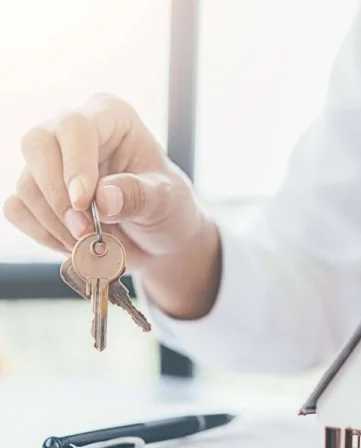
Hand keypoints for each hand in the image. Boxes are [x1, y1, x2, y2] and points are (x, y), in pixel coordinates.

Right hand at [4, 94, 202, 268]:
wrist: (161, 240)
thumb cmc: (169, 208)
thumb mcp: (167, 200)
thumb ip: (138, 195)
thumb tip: (102, 199)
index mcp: (111, 117)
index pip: (76, 127)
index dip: (74, 164)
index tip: (84, 203)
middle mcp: (75, 132)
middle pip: (37, 145)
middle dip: (57, 195)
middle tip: (84, 231)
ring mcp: (52, 163)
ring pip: (26, 183)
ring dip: (54, 222)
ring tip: (89, 243)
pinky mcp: (39, 193)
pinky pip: (18, 209)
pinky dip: (42, 233)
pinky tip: (74, 245)